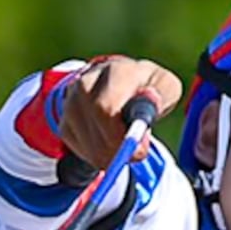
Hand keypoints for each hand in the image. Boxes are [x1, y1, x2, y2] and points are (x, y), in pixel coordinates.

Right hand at [57, 56, 182, 167]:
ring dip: (113, 156)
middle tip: (136, 153)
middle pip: (97, 131)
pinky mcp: (65, 124)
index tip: (139, 149)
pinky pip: (84, 153)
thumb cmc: (147, 89)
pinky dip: (101, 157)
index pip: (107, 108)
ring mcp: (71, 103)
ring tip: (125, 144)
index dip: (124, 135)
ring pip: (92, 148)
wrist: (118, 86)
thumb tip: (149, 99)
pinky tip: (110, 144)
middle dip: (120, 149)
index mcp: (114, 71)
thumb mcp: (165, 88)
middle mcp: (86, 83)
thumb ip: (161, 95)